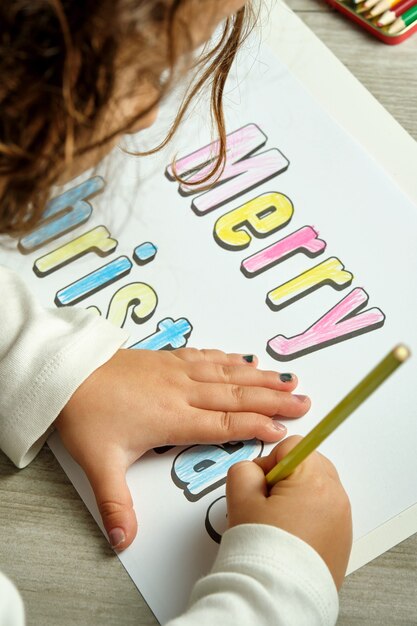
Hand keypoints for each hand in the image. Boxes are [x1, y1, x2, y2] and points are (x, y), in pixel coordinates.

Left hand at [55, 348, 309, 550]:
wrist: (69, 373)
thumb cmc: (87, 413)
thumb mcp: (99, 463)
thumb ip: (116, 503)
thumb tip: (123, 540)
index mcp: (173, 417)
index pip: (224, 425)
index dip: (256, 427)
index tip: (284, 431)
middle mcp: (183, 391)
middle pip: (237, 396)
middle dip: (273, 400)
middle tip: (303, 401)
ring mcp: (178, 371)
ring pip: (228, 373)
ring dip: (260, 377)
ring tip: (287, 378)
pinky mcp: (169, 359)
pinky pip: (208, 356)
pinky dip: (231, 358)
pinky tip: (245, 359)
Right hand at [226, 436, 351, 588]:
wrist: (277, 598)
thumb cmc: (263, 551)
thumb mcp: (240, 498)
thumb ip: (243, 469)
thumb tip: (253, 469)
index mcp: (315, 481)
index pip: (292, 446)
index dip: (269, 461)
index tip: (261, 483)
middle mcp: (336, 497)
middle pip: (308, 464)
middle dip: (286, 476)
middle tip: (266, 502)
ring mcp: (343, 519)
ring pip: (316, 488)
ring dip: (297, 496)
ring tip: (276, 523)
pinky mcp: (343, 539)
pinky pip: (325, 512)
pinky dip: (308, 516)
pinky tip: (289, 535)